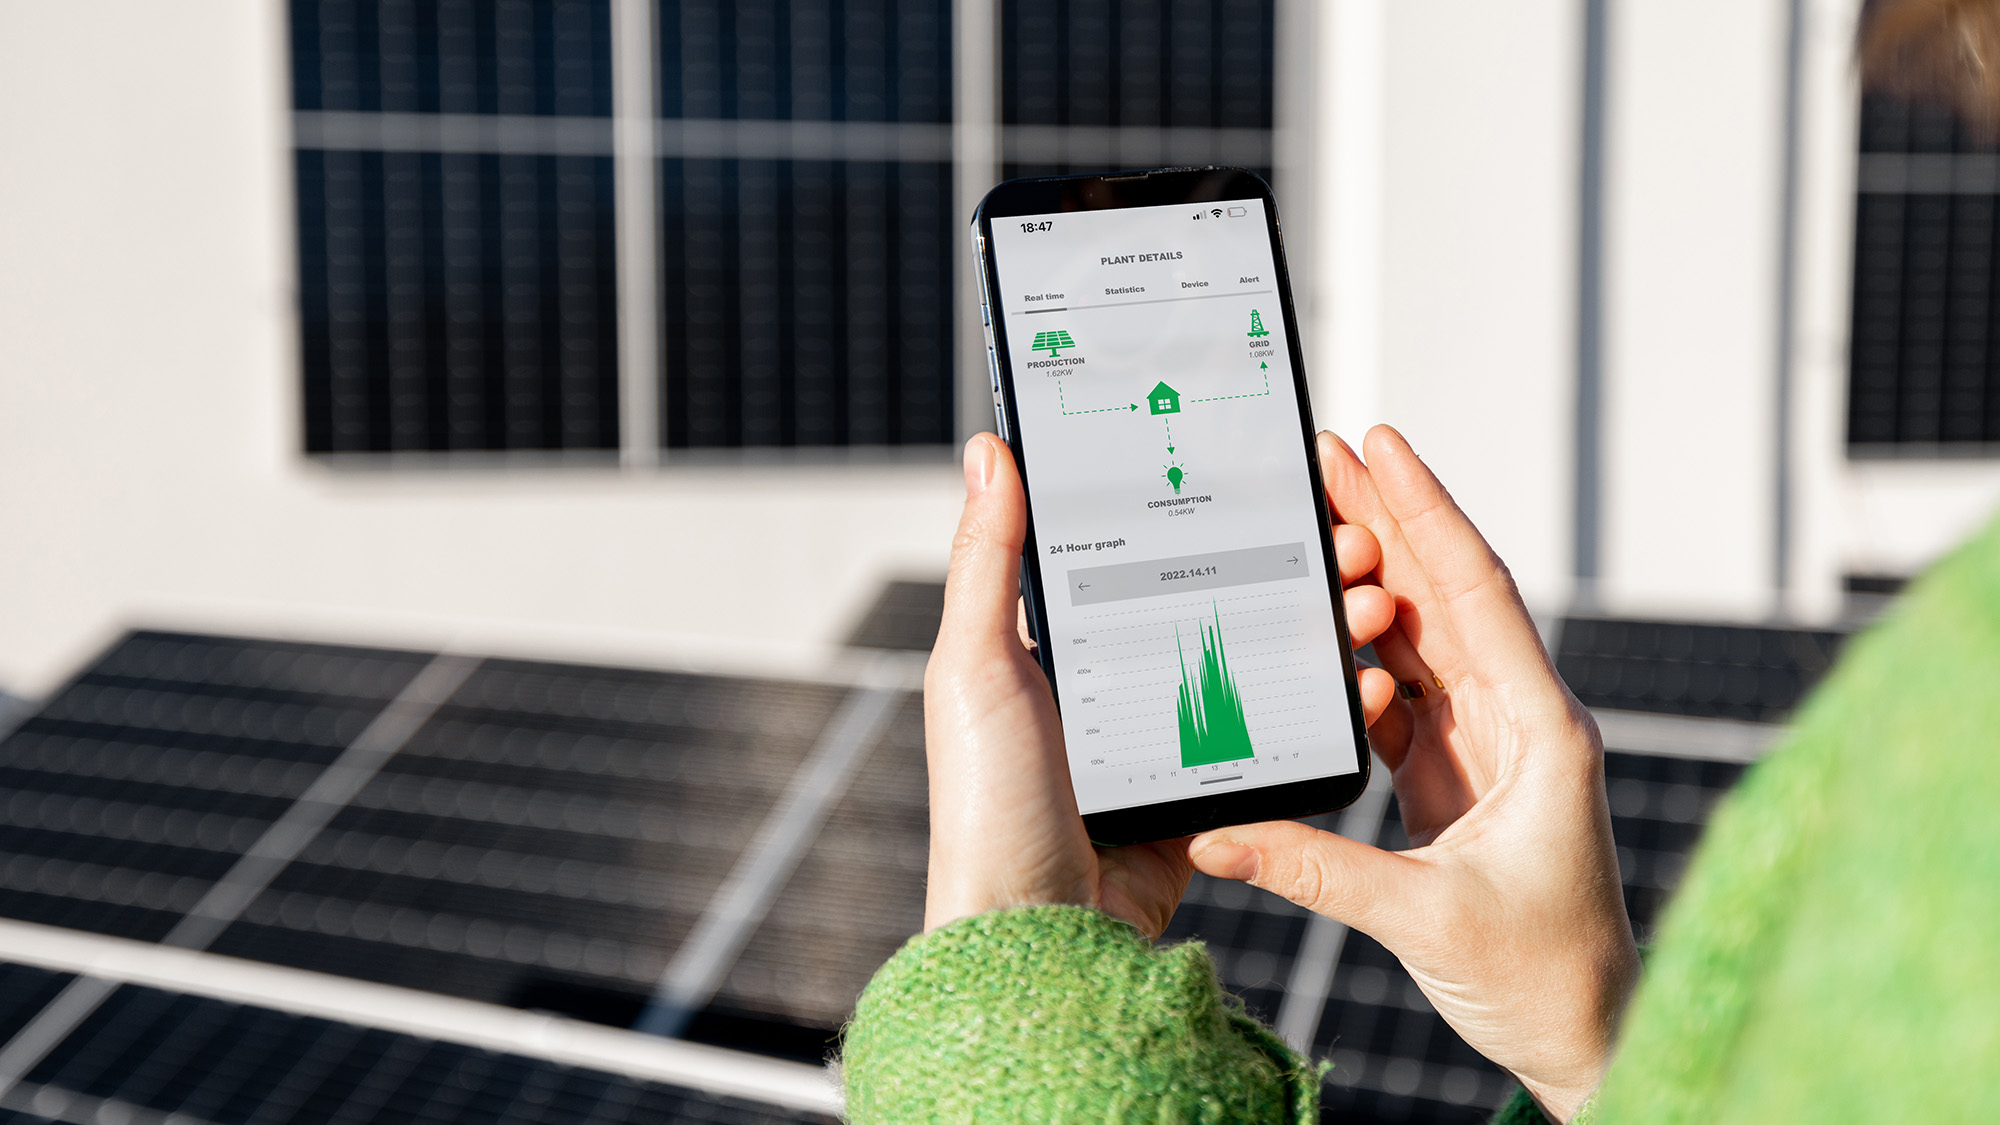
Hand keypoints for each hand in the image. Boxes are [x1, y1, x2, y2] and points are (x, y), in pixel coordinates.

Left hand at [922, 434, 1399, 938]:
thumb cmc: (986, 804)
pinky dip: (1328, 711)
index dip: (1212, 510)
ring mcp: (1168, 737)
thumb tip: (987, 450)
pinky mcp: (1208, 795)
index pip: (1148, 550)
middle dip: (1295, 564)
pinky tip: (1365, 684)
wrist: (1035, 936)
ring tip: (1369, 600)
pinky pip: (1278, 740)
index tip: (1274, 476)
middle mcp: (1119, 681)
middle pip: (1223, 598)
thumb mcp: (974, 666)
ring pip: (1261, 662)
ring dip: (1323, 628)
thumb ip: (987, 559)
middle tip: (1349, 539)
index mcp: (1061, 642)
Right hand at [1189, 427, 1637, 1121]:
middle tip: (1329, 452)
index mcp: (1541, 732)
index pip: (1478, 595)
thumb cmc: (1543, 978)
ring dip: (1374, 577)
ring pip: (1426, 638)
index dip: (1428, 514)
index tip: (1385, 445)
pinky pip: (1406, 695)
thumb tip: (1216, 838)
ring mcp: (1490, 746)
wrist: (1586, 1037)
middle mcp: (1521, 722)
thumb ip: (1314, 870)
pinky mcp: (1459, 777)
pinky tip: (1323, 619)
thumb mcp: (1424, 918)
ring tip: (1319, 513)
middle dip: (1390, 519)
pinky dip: (1361, 657)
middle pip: (1448, 596)